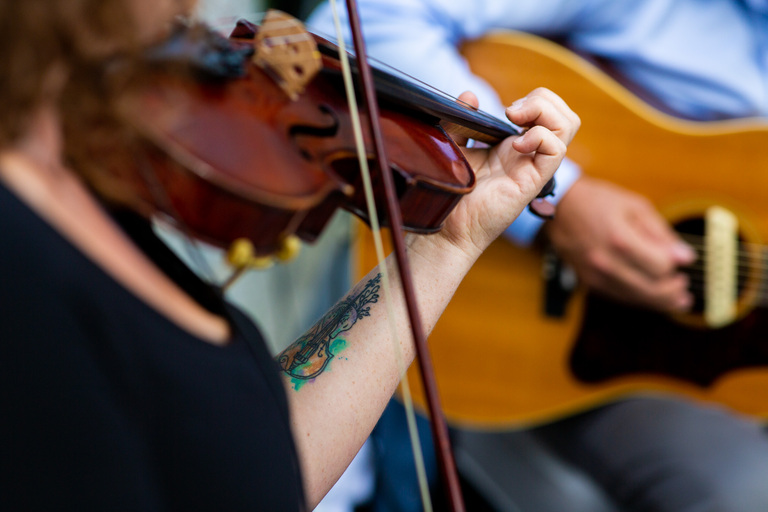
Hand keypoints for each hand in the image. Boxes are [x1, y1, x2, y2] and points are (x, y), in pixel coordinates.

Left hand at [427, 88, 579, 262]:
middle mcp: (530, 154)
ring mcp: (533, 167)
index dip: (535, 100)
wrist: (446, 227)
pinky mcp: (532, 182)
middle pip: (565, 116)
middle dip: (544, 100)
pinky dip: (539, 137)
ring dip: (545, 112)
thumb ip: (459, 119)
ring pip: (568, 126)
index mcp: (515, 144)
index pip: (549, 112)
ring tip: (516, 121)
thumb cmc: (451, 193)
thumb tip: (470, 97)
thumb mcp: (451, 145)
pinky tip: (516, 145)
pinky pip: (556, 151)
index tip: (505, 109)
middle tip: (512, 113)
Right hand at [545, 176, 695, 311]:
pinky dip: (640, 299)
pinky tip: (652, 295)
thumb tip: (685, 257)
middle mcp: (606, 261)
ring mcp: (596, 274)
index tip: (684, 260)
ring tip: (677, 299)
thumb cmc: (598, 202)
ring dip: (660, 301)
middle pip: (651, 289)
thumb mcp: (635, 207)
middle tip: (685, 286)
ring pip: (636, 298)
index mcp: (620, 238)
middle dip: (674, 291)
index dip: (676, 265)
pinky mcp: (589, 282)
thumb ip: (661, 233)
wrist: (559, 208)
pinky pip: (621, 297)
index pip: (660, 266)